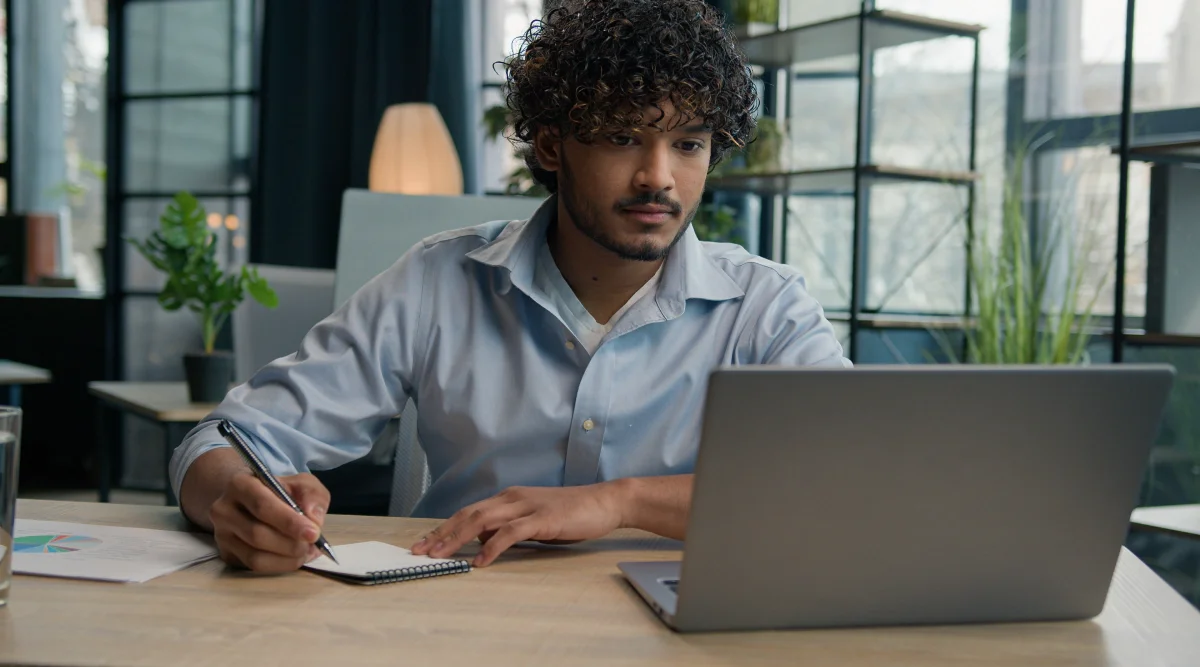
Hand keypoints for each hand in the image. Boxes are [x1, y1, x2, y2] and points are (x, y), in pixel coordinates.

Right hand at [209, 472, 330, 572]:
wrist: (251, 501)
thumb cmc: (279, 491)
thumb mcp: (301, 483)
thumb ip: (312, 495)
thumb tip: (314, 519)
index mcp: (240, 485)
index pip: (263, 506)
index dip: (289, 522)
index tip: (313, 533)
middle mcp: (223, 510)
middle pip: (257, 534)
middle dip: (291, 544)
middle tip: (312, 545)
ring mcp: (222, 534)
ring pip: (255, 557)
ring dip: (287, 559)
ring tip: (306, 551)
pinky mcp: (226, 554)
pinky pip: (254, 567)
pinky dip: (279, 566)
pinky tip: (294, 557)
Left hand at [411, 483, 627, 566]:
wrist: (605, 502)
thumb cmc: (572, 512)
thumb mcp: (533, 519)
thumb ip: (508, 527)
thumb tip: (483, 540)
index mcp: (509, 498)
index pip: (469, 512)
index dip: (444, 527)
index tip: (424, 544)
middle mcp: (513, 498)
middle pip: (468, 515)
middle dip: (441, 533)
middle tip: (419, 551)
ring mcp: (527, 507)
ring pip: (482, 521)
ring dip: (458, 539)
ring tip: (440, 555)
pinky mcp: (542, 519)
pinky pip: (511, 533)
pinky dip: (493, 546)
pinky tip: (481, 561)